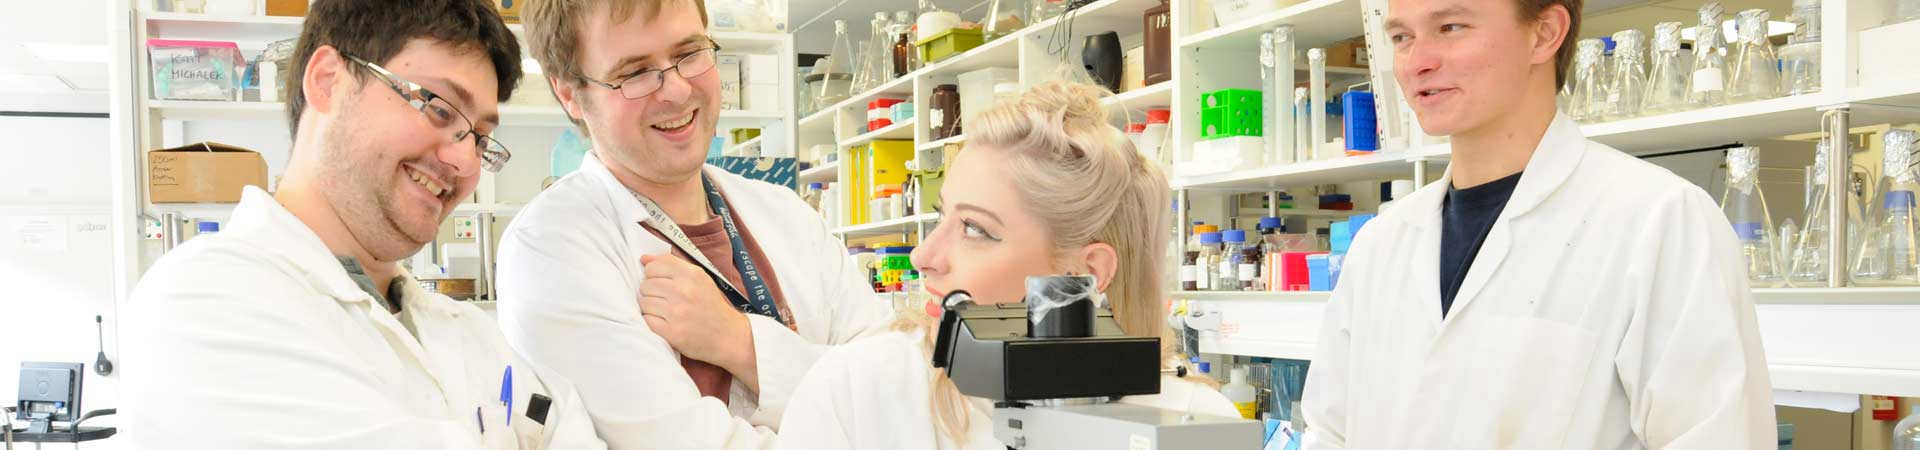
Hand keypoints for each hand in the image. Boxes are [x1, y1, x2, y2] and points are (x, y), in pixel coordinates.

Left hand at [638, 254, 754, 372]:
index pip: (653, 266)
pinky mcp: (672, 332)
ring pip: (644, 303)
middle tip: (666, 301)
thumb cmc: (711, 306)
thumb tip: (644, 258)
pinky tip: (665, 323)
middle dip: (652, 293)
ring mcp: (677, 312)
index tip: (663, 283)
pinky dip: (652, 322)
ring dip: (651, 308)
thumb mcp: (699, 278)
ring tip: (666, 312)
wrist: (728, 336)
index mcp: (692, 274)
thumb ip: (672, 265)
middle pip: (646, 285)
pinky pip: (646, 320)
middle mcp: (684, 290)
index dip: (654, 275)